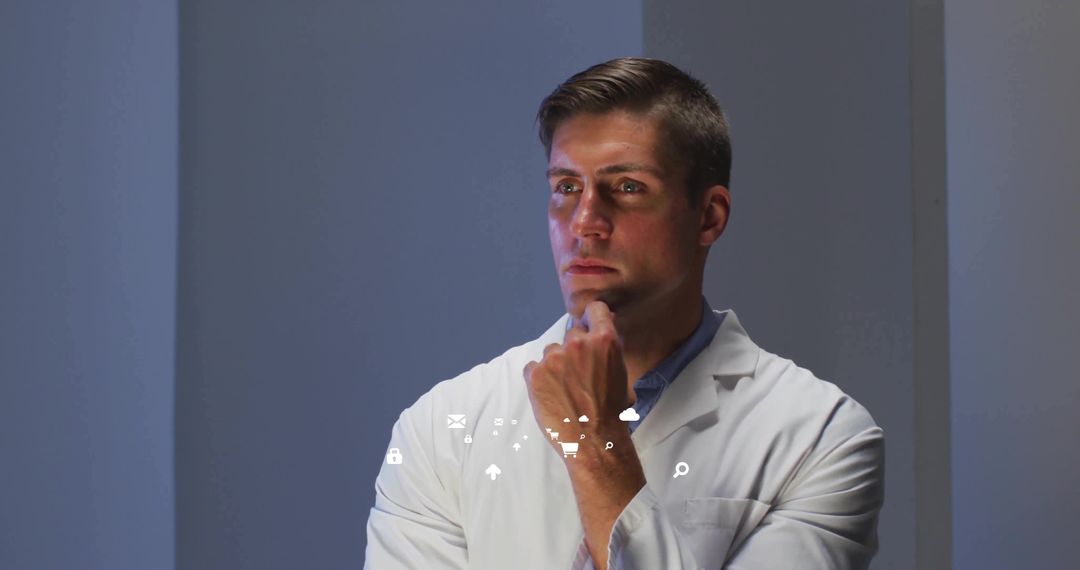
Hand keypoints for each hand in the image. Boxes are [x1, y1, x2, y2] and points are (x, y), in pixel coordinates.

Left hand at [523, 301, 632, 457]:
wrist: (593, 440)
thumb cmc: (612, 411)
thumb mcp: (621, 373)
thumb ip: (608, 350)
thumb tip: (600, 334)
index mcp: (604, 341)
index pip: (595, 310)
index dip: (592, 319)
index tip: (589, 327)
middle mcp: (577, 344)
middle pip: (571, 335)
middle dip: (574, 350)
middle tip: (579, 374)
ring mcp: (553, 358)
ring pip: (551, 351)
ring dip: (556, 365)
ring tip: (565, 388)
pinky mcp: (534, 374)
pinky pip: (532, 367)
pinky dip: (538, 378)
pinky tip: (551, 394)